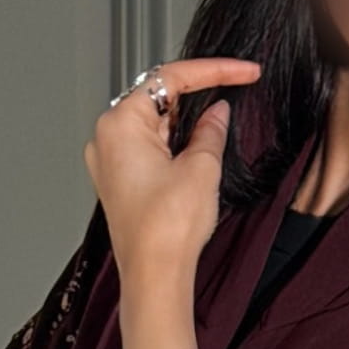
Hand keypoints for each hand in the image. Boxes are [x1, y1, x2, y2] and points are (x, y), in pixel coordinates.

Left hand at [84, 58, 258, 290]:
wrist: (154, 278)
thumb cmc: (165, 231)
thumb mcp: (202, 168)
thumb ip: (211, 130)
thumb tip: (217, 113)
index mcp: (120, 124)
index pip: (170, 77)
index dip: (213, 70)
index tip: (242, 71)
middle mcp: (106, 139)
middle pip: (158, 98)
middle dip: (198, 97)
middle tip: (233, 95)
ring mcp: (109, 162)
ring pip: (153, 124)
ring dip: (186, 123)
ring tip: (216, 133)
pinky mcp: (118, 182)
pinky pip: (146, 149)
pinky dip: (172, 145)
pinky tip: (195, 154)